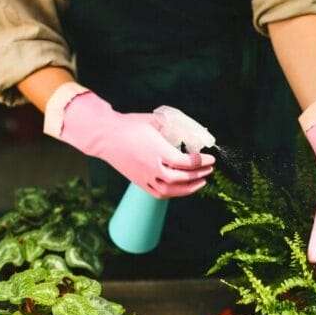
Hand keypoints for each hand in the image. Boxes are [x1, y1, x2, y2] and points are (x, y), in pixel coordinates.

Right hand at [44, 83, 213, 198]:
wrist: (105, 136)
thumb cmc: (128, 126)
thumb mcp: (154, 121)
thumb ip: (172, 127)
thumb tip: (187, 131)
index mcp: (158, 151)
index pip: (186, 162)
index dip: (201, 161)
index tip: (210, 158)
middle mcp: (153, 167)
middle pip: (182, 177)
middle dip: (199, 174)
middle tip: (209, 170)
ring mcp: (145, 177)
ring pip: (171, 190)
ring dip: (189, 188)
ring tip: (200, 183)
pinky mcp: (139, 182)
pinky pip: (159, 193)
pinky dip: (173, 194)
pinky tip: (181, 189)